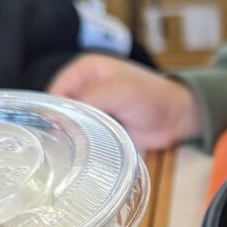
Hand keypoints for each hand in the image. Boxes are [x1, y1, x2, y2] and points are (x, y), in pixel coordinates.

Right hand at [47, 54, 200, 149]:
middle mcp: (84, 88)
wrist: (176, 118)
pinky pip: (82, 137)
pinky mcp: (99, 128)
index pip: (54, 90)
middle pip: (59, 110)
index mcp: (84, 70)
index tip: (50, 131)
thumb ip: (90, 99)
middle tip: (58, 147)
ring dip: (70, 137)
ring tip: (69, 153)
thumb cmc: (152, 96)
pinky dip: (81, 145)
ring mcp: (92, 109)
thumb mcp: (120, 90)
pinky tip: (80, 156)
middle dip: (58, 126)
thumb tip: (60, 117)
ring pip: (68, 125)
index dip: (50, 111)